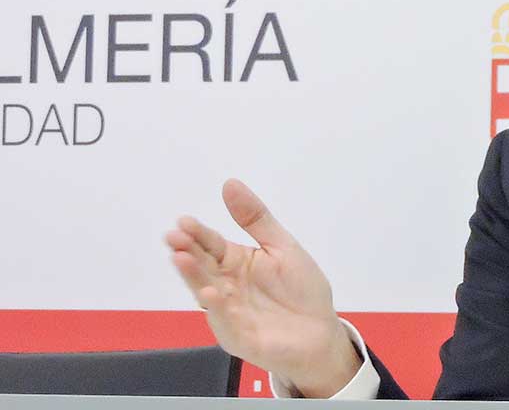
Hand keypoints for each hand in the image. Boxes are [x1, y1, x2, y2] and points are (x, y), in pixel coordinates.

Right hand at [165, 179, 360, 397]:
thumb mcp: (282, 246)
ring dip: (194, 278)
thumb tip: (230, 184)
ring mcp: (229, 314)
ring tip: (182, 260)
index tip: (183, 221)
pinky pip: (227, 324)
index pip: (211, 245)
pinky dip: (219, 309)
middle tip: (173, 238)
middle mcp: (225, 287)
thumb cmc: (300, 289)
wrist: (321, 331)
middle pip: (202, 267)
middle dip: (187, 252)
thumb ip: (256, 219)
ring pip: (207, 294)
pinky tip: (211, 293)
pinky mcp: (240, 338)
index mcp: (235, 263)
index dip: (197, 233)